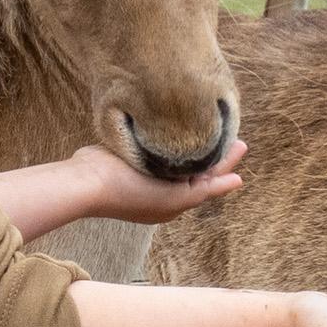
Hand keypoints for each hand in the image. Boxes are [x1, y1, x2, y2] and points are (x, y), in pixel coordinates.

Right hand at [70, 140, 245, 224]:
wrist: (86, 181)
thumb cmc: (129, 193)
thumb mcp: (174, 198)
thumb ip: (206, 188)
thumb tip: (238, 181)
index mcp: (172, 201)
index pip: (206, 180)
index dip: (225, 163)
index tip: (241, 144)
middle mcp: (161, 187)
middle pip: (196, 167)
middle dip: (216, 152)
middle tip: (236, 135)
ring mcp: (145, 172)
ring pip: (180, 157)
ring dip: (197, 144)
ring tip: (214, 126)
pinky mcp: (131, 156)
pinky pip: (160, 148)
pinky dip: (174, 139)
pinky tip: (181, 125)